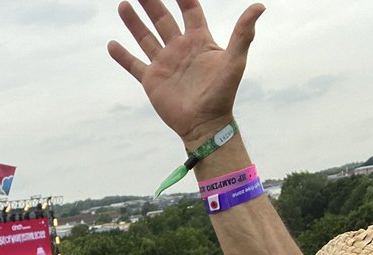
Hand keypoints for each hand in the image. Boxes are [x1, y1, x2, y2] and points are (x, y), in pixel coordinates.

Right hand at [108, 0, 264, 146]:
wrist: (205, 124)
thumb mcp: (235, 61)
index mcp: (199, 41)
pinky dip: (122, 56)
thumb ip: (244, 33)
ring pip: (145, 37)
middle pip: (163, 18)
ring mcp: (164, 64)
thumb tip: (260, 6)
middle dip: (152, 2)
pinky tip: (112, 44)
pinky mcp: (152, 81)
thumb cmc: (223, 94)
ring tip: (123, 5)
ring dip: (134, 22)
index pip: (190, 10)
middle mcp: (179, 49)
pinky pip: (134, 65)